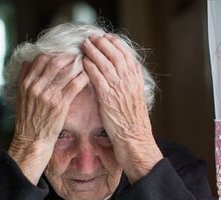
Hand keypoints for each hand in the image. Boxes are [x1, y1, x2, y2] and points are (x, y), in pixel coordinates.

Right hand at [8, 54, 88, 184]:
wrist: (32, 141)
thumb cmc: (28, 120)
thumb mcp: (20, 96)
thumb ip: (24, 78)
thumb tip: (29, 61)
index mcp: (26, 83)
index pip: (41, 59)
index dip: (55, 53)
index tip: (65, 54)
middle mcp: (36, 86)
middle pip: (55, 61)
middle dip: (69, 56)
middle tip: (79, 56)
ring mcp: (48, 95)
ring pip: (66, 71)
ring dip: (78, 65)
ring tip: (86, 64)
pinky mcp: (60, 105)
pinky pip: (74, 85)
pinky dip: (82, 78)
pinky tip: (87, 77)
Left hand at [82, 34, 162, 182]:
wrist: (135, 140)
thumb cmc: (133, 124)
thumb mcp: (135, 100)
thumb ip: (130, 85)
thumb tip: (123, 75)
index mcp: (136, 81)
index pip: (127, 55)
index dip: (116, 44)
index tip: (107, 38)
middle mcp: (129, 82)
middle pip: (116, 54)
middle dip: (103, 43)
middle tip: (93, 37)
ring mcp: (119, 89)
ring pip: (106, 63)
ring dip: (94, 51)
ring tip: (85, 45)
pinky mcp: (108, 98)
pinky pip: (98, 77)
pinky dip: (90, 67)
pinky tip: (83, 61)